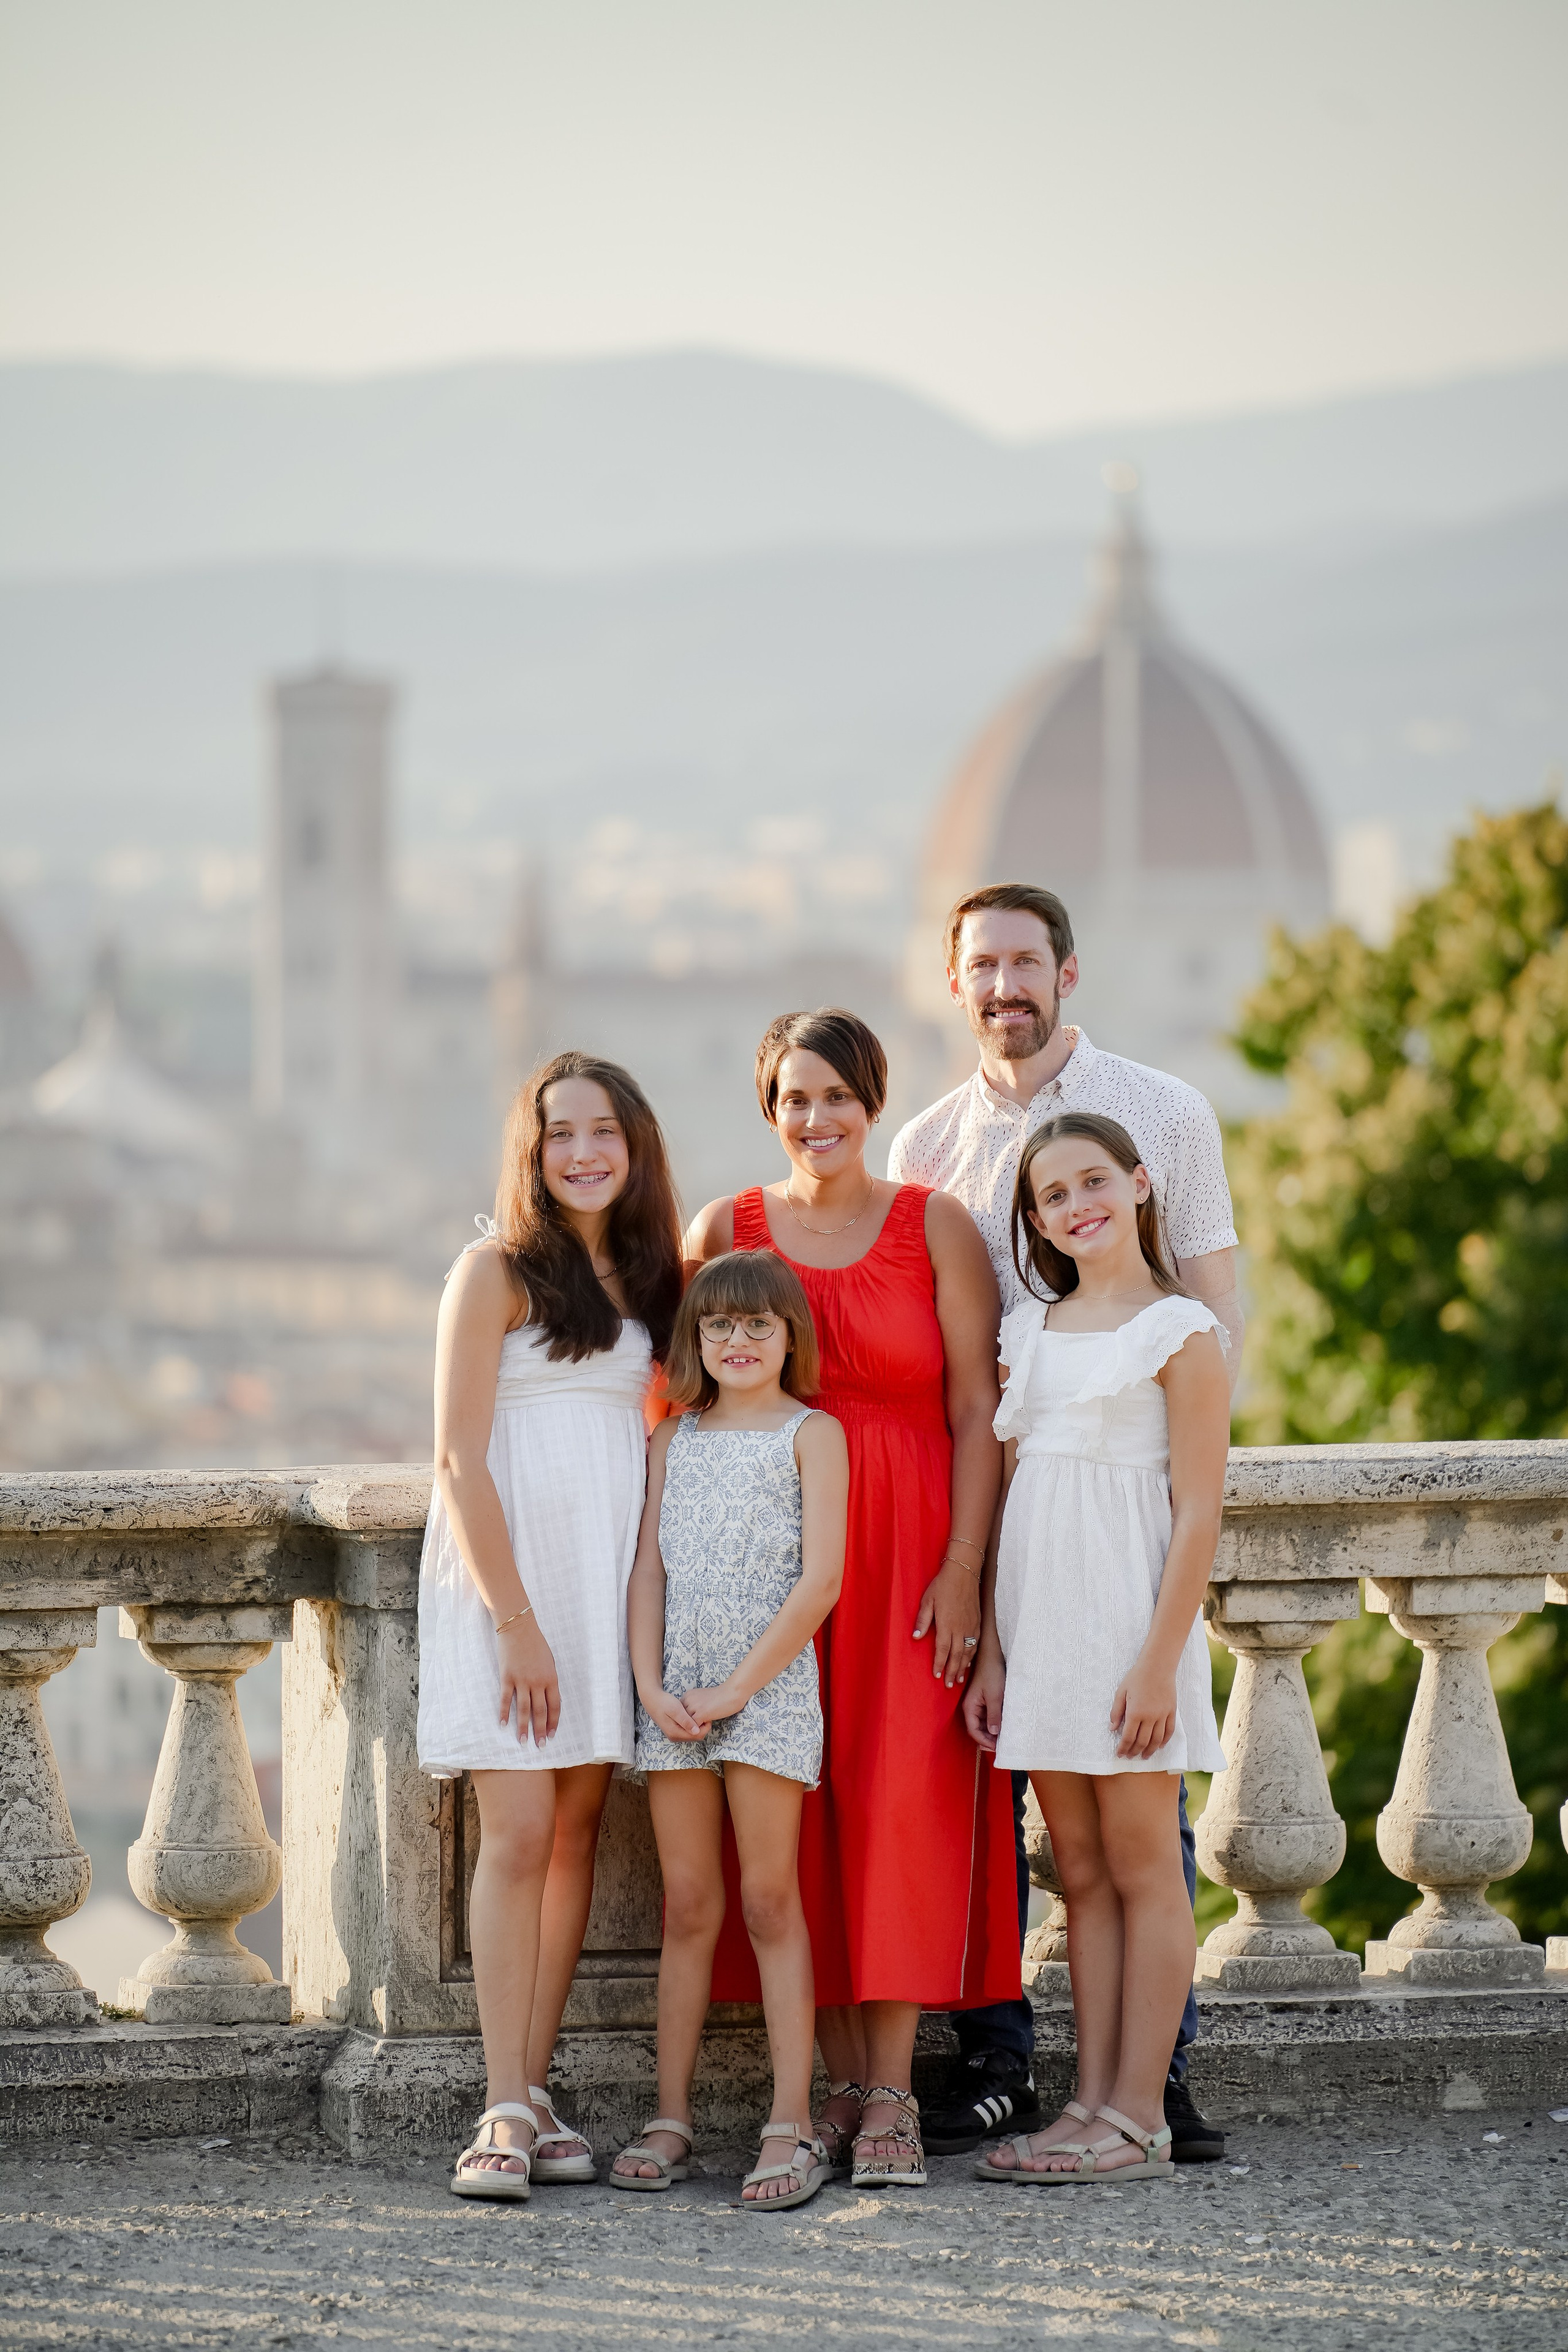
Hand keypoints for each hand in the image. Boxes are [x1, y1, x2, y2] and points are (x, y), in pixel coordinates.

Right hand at [498, 1617, 559, 1745]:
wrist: (519, 1628)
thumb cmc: (536, 1644)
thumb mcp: (550, 1661)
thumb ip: (549, 1681)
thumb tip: (549, 1699)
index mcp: (551, 1678)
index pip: (554, 1706)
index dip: (553, 1722)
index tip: (552, 1735)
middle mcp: (537, 1682)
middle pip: (540, 1712)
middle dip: (540, 1730)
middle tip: (540, 1745)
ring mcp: (521, 1681)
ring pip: (523, 1710)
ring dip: (523, 1727)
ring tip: (522, 1742)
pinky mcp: (507, 1678)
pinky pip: (505, 1699)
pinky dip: (504, 1713)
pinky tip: (503, 1725)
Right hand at [642, 1686, 707, 1742]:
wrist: (652, 1700)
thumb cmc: (663, 1702)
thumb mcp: (675, 1709)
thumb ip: (685, 1721)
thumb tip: (697, 1731)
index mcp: (675, 1733)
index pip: (697, 1736)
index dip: (705, 1727)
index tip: (707, 1715)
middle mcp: (675, 1737)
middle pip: (695, 1737)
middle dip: (702, 1727)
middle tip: (704, 1713)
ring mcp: (674, 1735)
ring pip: (692, 1734)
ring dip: (698, 1726)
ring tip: (698, 1713)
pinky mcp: (674, 1731)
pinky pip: (688, 1731)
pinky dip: (693, 1725)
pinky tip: (692, 1715)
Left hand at [681, 1682, 741, 1729]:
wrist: (732, 1693)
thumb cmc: (721, 1696)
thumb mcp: (702, 1698)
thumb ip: (694, 1705)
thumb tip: (690, 1717)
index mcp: (687, 1696)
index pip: (681, 1713)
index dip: (689, 1718)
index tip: (699, 1717)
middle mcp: (687, 1700)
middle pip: (682, 1719)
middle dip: (690, 1724)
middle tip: (703, 1722)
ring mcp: (693, 1707)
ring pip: (687, 1725)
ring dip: (696, 1727)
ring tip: (706, 1723)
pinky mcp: (700, 1714)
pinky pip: (694, 1728)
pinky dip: (701, 1729)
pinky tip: (710, 1723)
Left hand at [912, 1559, 980, 1688]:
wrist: (964, 1573)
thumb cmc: (942, 1585)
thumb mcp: (927, 1601)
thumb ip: (922, 1620)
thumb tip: (916, 1638)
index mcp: (946, 1624)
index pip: (943, 1650)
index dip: (940, 1664)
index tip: (937, 1676)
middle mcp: (960, 1628)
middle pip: (957, 1656)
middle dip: (952, 1672)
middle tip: (949, 1686)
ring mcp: (971, 1626)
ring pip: (968, 1652)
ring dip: (963, 1667)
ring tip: (958, 1680)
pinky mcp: (978, 1622)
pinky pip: (975, 1644)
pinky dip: (972, 1656)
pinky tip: (969, 1662)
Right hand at [962, 1649, 1005, 1750]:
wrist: (992, 1654)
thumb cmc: (991, 1672)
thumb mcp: (995, 1695)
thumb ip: (994, 1715)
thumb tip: (993, 1733)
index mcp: (969, 1707)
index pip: (974, 1731)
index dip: (985, 1741)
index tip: (997, 1747)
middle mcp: (971, 1707)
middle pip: (977, 1729)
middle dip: (988, 1739)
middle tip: (1002, 1745)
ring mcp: (978, 1704)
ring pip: (984, 1723)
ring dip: (992, 1731)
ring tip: (1005, 1737)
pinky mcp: (985, 1700)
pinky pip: (988, 1715)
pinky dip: (995, 1722)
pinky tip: (1005, 1725)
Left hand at [1110, 1659, 1177, 1758]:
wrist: (1157, 1666)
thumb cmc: (1137, 1677)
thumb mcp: (1121, 1692)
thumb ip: (1116, 1712)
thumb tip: (1112, 1729)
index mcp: (1135, 1713)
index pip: (1128, 1737)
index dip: (1123, 1748)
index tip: (1119, 1754)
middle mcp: (1150, 1717)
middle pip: (1142, 1742)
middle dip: (1134, 1751)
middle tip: (1130, 1756)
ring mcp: (1162, 1715)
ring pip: (1156, 1740)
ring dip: (1150, 1750)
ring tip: (1144, 1756)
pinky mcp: (1172, 1712)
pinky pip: (1169, 1731)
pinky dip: (1164, 1741)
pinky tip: (1159, 1746)